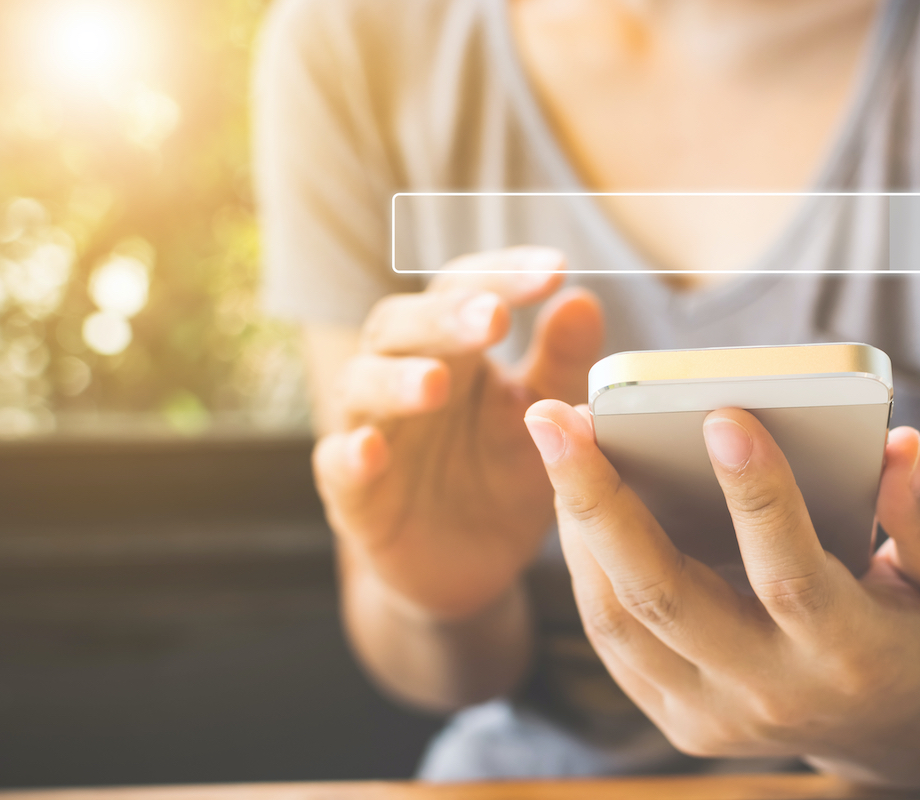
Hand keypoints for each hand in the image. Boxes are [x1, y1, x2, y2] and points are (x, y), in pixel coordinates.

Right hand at [313, 248, 603, 620]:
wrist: (475, 565)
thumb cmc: (506, 472)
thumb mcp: (547, 420)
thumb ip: (562, 363)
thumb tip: (583, 299)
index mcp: (454, 348)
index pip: (466, 289)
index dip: (503, 274)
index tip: (555, 267)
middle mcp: (401, 374)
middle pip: (404, 325)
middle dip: (446, 317)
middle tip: (493, 317)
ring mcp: (372, 430)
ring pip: (361, 385)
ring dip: (396, 380)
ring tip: (437, 385)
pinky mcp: (353, 494)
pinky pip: (336, 466)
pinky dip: (349, 455)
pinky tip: (372, 450)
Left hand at [524, 400, 919, 786]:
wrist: (893, 737)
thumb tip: (897, 446)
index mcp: (851, 657)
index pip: (790, 575)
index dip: (758, 495)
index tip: (721, 413)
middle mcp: (770, 693)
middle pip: (665, 596)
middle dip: (600, 499)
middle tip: (556, 416)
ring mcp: (712, 714)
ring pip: (619, 617)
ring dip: (576, 523)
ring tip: (556, 439)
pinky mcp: (676, 713)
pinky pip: (611, 637)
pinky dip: (584, 563)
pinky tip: (574, 493)